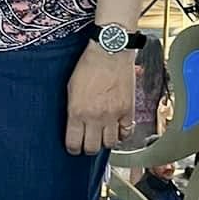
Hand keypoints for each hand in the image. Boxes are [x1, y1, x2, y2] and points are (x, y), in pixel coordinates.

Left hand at [66, 41, 135, 155]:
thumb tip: (73, 125)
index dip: (73, 148)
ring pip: (110, 143)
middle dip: (88, 148)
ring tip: (102, 135)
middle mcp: (95, 117)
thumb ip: (72, 109)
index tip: (74, 147)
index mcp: (77, 111)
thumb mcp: (71, 88)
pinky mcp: (127, 110)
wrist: (110, 51)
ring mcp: (113, 115)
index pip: (73, 143)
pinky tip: (117, 129)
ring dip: (105, 141)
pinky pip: (126, 132)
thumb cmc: (88, 65)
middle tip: (88, 143)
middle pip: (92, 148)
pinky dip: (122, 134)